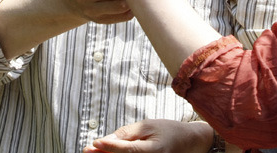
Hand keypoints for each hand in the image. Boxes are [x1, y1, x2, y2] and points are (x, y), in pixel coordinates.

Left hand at [84, 119, 212, 152]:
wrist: (190, 143)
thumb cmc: (168, 130)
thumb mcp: (148, 125)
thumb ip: (127, 133)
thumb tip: (105, 140)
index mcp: (154, 151)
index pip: (127, 151)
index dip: (109, 147)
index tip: (94, 142)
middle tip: (87, 151)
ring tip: (94, 152)